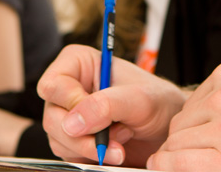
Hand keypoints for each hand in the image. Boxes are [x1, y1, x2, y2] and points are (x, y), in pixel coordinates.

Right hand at [37, 45, 186, 166]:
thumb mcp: (138, 99)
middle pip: (52, 117)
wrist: (168, 129)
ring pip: (59, 140)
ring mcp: (69, 116)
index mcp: (78, 64)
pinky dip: (94, 157)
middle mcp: (68, 89)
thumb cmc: (158, 102)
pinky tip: (116, 149)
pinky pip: (69, 155)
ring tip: (122, 138)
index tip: (98, 116)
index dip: (71, 104)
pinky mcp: (74, 140)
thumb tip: (73, 123)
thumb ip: (106, 105)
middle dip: (86, 135)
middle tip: (116, 138)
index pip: (53, 85)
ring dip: (93, 147)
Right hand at [147, 61, 220, 170]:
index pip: (167, 162)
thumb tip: (180, 165)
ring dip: (192, 126)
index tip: (164, 166)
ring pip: (183, 116)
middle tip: (197, 154)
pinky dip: (206, 104)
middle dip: (179, 149)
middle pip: (174, 139)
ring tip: (215, 134)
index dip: (163, 166)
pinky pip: (200, 93)